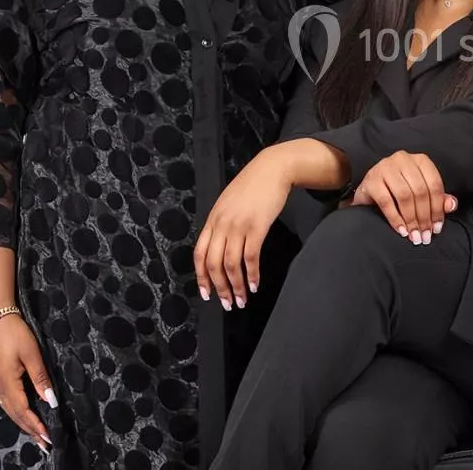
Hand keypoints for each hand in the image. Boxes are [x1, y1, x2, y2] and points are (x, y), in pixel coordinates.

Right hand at [0, 314, 56, 453]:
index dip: (36, 425)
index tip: (48, 436)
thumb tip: (49, 400)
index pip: (23, 411)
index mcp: (7, 382)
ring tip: (36, 433)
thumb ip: (40, 378)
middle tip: (44, 443)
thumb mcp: (31, 354)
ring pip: (10, 409)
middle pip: (15, 414)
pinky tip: (23, 414)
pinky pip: (7, 401)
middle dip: (30, 429)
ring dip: (23, 422)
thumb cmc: (14, 333)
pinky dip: (17, 411)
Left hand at [194, 150, 292, 309]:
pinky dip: (252, 274)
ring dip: (236, 286)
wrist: (272, 169)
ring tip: (242, 300)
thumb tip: (219, 247)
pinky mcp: (257, 226)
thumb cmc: (253, 186)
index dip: (201, 277)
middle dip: (219, 288)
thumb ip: (221, 223)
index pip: (200, 254)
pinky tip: (255, 284)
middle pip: (214, 264)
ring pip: (231, 264)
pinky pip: (251, 257)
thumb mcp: (228, 203)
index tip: (206, 294)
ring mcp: (239, 225)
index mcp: (213, 219)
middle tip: (227, 304)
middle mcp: (222, 224)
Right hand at [350, 151, 457, 244]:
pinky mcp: (371, 179)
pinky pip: (386, 202)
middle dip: (424, 217)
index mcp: (420, 160)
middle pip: (420, 191)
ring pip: (405, 196)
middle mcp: (403, 159)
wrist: (368, 190)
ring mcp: (385, 167)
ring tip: (414, 234)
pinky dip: (395, 219)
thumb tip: (451, 205)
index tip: (437, 227)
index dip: (438, 209)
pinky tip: (401, 230)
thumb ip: (437, 198)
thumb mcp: (420, 192)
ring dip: (411, 219)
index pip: (435, 184)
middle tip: (425, 235)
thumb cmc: (397, 190)